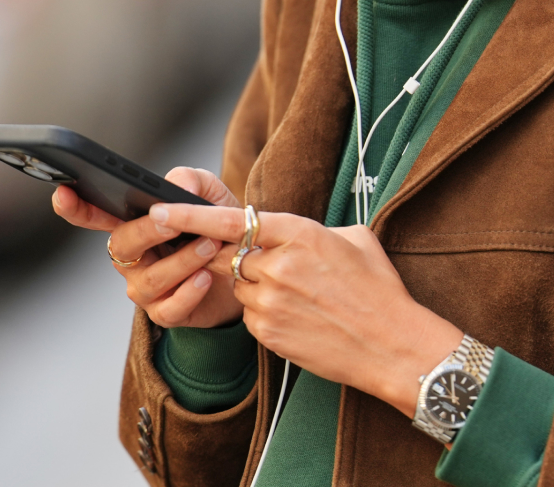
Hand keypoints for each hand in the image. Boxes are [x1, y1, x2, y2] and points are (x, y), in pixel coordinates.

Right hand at [52, 168, 244, 329]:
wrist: (245, 268)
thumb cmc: (218, 228)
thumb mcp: (209, 194)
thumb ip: (190, 180)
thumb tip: (175, 186)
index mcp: (133, 225)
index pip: (94, 215)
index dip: (74, 207)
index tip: (63, 192)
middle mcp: (131, 258)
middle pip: (122, 244)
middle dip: (147, 232)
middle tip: (174, 223)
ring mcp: (145, 287)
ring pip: (150, 278)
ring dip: (181, 260)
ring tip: (209, 245)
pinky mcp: (166, 312)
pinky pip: (169, 307)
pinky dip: (189, 291)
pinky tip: (207, 277)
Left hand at [152, 202, 463, 417]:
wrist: (391, 344)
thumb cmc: (379, 290)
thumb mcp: (355, 240)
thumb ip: (313, 230)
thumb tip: (291, 233)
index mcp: (299, 233)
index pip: (232, 221)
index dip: (192, 215)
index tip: (162, 209)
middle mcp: (278, 265)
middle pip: (229, 256)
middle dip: (236, 257)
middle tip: (264, 262)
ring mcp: (269, 301)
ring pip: (240, 286)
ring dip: (257, 287)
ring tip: (299, 296)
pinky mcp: (266, 332)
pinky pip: (250, 314)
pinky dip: (265, 313)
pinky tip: (299, 317)